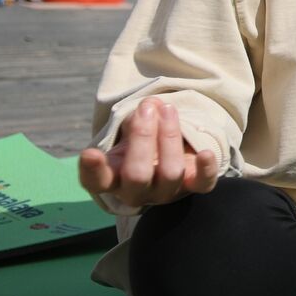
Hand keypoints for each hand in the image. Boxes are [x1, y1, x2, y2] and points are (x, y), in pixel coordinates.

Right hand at [78, 98, 218, 206]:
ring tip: (168, 109)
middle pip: (137, 175)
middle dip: (142, 137)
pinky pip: (203, 184)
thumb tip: (151, 104)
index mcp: (112, 180)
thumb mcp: (130, 131)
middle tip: (146, 108)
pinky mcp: (193, 187)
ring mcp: (166, 192)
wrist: (167, 157)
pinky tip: (206, 153)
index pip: (96, 182)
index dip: (93, 171)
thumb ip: (136, 118)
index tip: (90, 153)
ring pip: (169, 173)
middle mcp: (137, 191)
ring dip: (169, 136)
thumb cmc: (140, 143)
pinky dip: (206, 169)